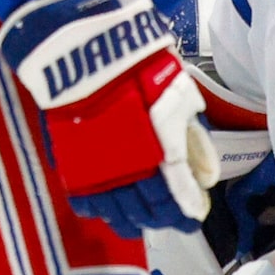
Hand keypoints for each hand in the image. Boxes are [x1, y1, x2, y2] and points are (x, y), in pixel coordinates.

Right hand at [0, 0, 221, 237]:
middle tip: (170, 221)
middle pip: (148, 208)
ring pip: (116, 211)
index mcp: (159, 152)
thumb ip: (191, 137)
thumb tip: (204, 171)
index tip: (192, 218)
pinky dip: (97, 209)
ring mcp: (96, 169)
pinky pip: (83, 199)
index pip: (176, 195)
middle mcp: (129, 169)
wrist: (87, 49)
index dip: (185, 210)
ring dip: (131, 222)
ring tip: (139, 225)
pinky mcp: (70, 163)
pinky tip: (104, 211)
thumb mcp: (177, 96)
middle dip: (162, 218)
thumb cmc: (138, 66)